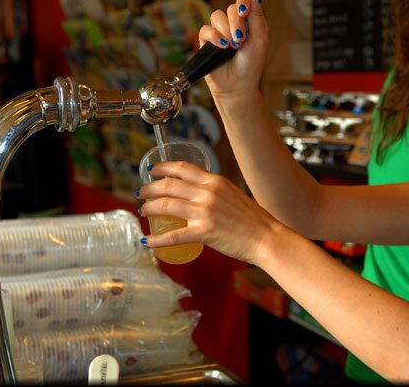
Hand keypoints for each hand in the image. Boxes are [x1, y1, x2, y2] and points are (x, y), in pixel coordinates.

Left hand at [137, 159, 280, 263]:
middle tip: (141, 192)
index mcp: (214, 181)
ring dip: (149, 208)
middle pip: (169, 185)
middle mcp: (207, 192)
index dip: (162, 167)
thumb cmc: (253, 219)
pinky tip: (147, 241)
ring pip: (166, 206)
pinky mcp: (204, 232)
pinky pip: (173, 236)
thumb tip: (196, 194)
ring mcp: (205, 212)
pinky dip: (156, 239)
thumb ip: (213, 192)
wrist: (266, 237)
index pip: (182, 168)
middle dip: (150, 188)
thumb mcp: (232, 194)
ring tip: (143, 210)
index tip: (151, 170)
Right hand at [198, 0, 267, 101]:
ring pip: (216, 16)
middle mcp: (234, 24)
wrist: (238, 86)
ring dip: (226, 29)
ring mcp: (219, 32)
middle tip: (240, 39)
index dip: (243, 0)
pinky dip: (214, 37)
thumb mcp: (259, 39)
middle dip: (236, 22)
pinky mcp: (206, 41)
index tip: (244, 11)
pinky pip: (206, 29)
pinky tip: (222, 46)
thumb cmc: (251, 65)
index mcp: (249, 21)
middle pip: (230, 8)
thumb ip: (256, 16)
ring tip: (232, 45)